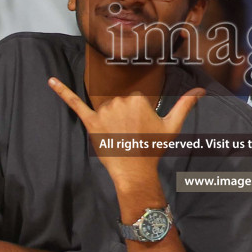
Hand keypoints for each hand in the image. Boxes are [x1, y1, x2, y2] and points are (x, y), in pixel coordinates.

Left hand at [48, 77, 206, 192]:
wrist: (135, 171)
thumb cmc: (153, 149)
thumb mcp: (172, 125)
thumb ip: (185, 104)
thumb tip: (201, 90)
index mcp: (137, 98)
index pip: (135, 99)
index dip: (138, 115)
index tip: (141, 129)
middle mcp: (119, 100)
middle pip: (119, 102)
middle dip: (124, 118)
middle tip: (131, 136)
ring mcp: (103, 111)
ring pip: (106, 108)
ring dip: (110, 121)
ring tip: (119, 138)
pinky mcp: (90, 122)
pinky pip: (75, 104)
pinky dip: (62, 91)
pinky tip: (50, 80)